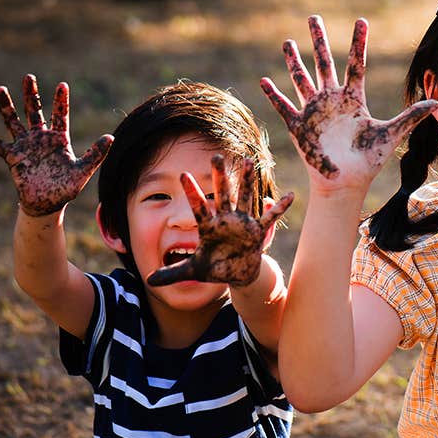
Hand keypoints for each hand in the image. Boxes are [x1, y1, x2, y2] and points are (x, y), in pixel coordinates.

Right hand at [0, 74, 112, 215]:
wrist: (48, 203)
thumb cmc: (66, 188)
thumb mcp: (83, 170)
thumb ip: (96, 154)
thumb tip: (110, 137)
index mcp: (59, 139)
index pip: (60, 115)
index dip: (61, 100)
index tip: (62, 85)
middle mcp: (40, 138)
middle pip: (35, 111)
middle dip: (32, 95)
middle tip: (29, 77)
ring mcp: (25, 146)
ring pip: (14, 121)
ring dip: (7, 106)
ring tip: (0, 89)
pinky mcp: (12, 157)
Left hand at [148, 155, 294, 286]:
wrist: (236, 273)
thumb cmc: (215, 268)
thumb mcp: (193, 271)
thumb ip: (172, 273)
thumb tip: (148, 281)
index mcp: (209, 227)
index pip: (198, 207)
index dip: (192, 192)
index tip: (182, 174)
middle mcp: (225, 220)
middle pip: (222, 194)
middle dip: (219, 176)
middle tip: (215, 156)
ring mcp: (242, 223)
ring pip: (245, 198)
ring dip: (247, 181)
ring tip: (248, 161)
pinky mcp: (257, 232)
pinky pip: (270, 219)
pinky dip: (279, 208)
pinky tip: (289, 195)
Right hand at [261, 16, 437, 189]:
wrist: (346, 183)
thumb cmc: (368, 161)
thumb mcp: (391, 135)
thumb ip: (411, 116)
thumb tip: (437, 102)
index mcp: (353, 99)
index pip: (356, 64)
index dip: (358, 42)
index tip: (362, 20)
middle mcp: (332, 100)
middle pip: (324, 63)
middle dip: (319, 41)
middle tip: (313, 17)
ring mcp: (314, 111)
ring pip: (301, 79)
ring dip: (294, 62)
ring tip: (288, 42)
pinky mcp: (299, 126)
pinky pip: (284, 106)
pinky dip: (274, 95)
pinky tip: (264, 81)